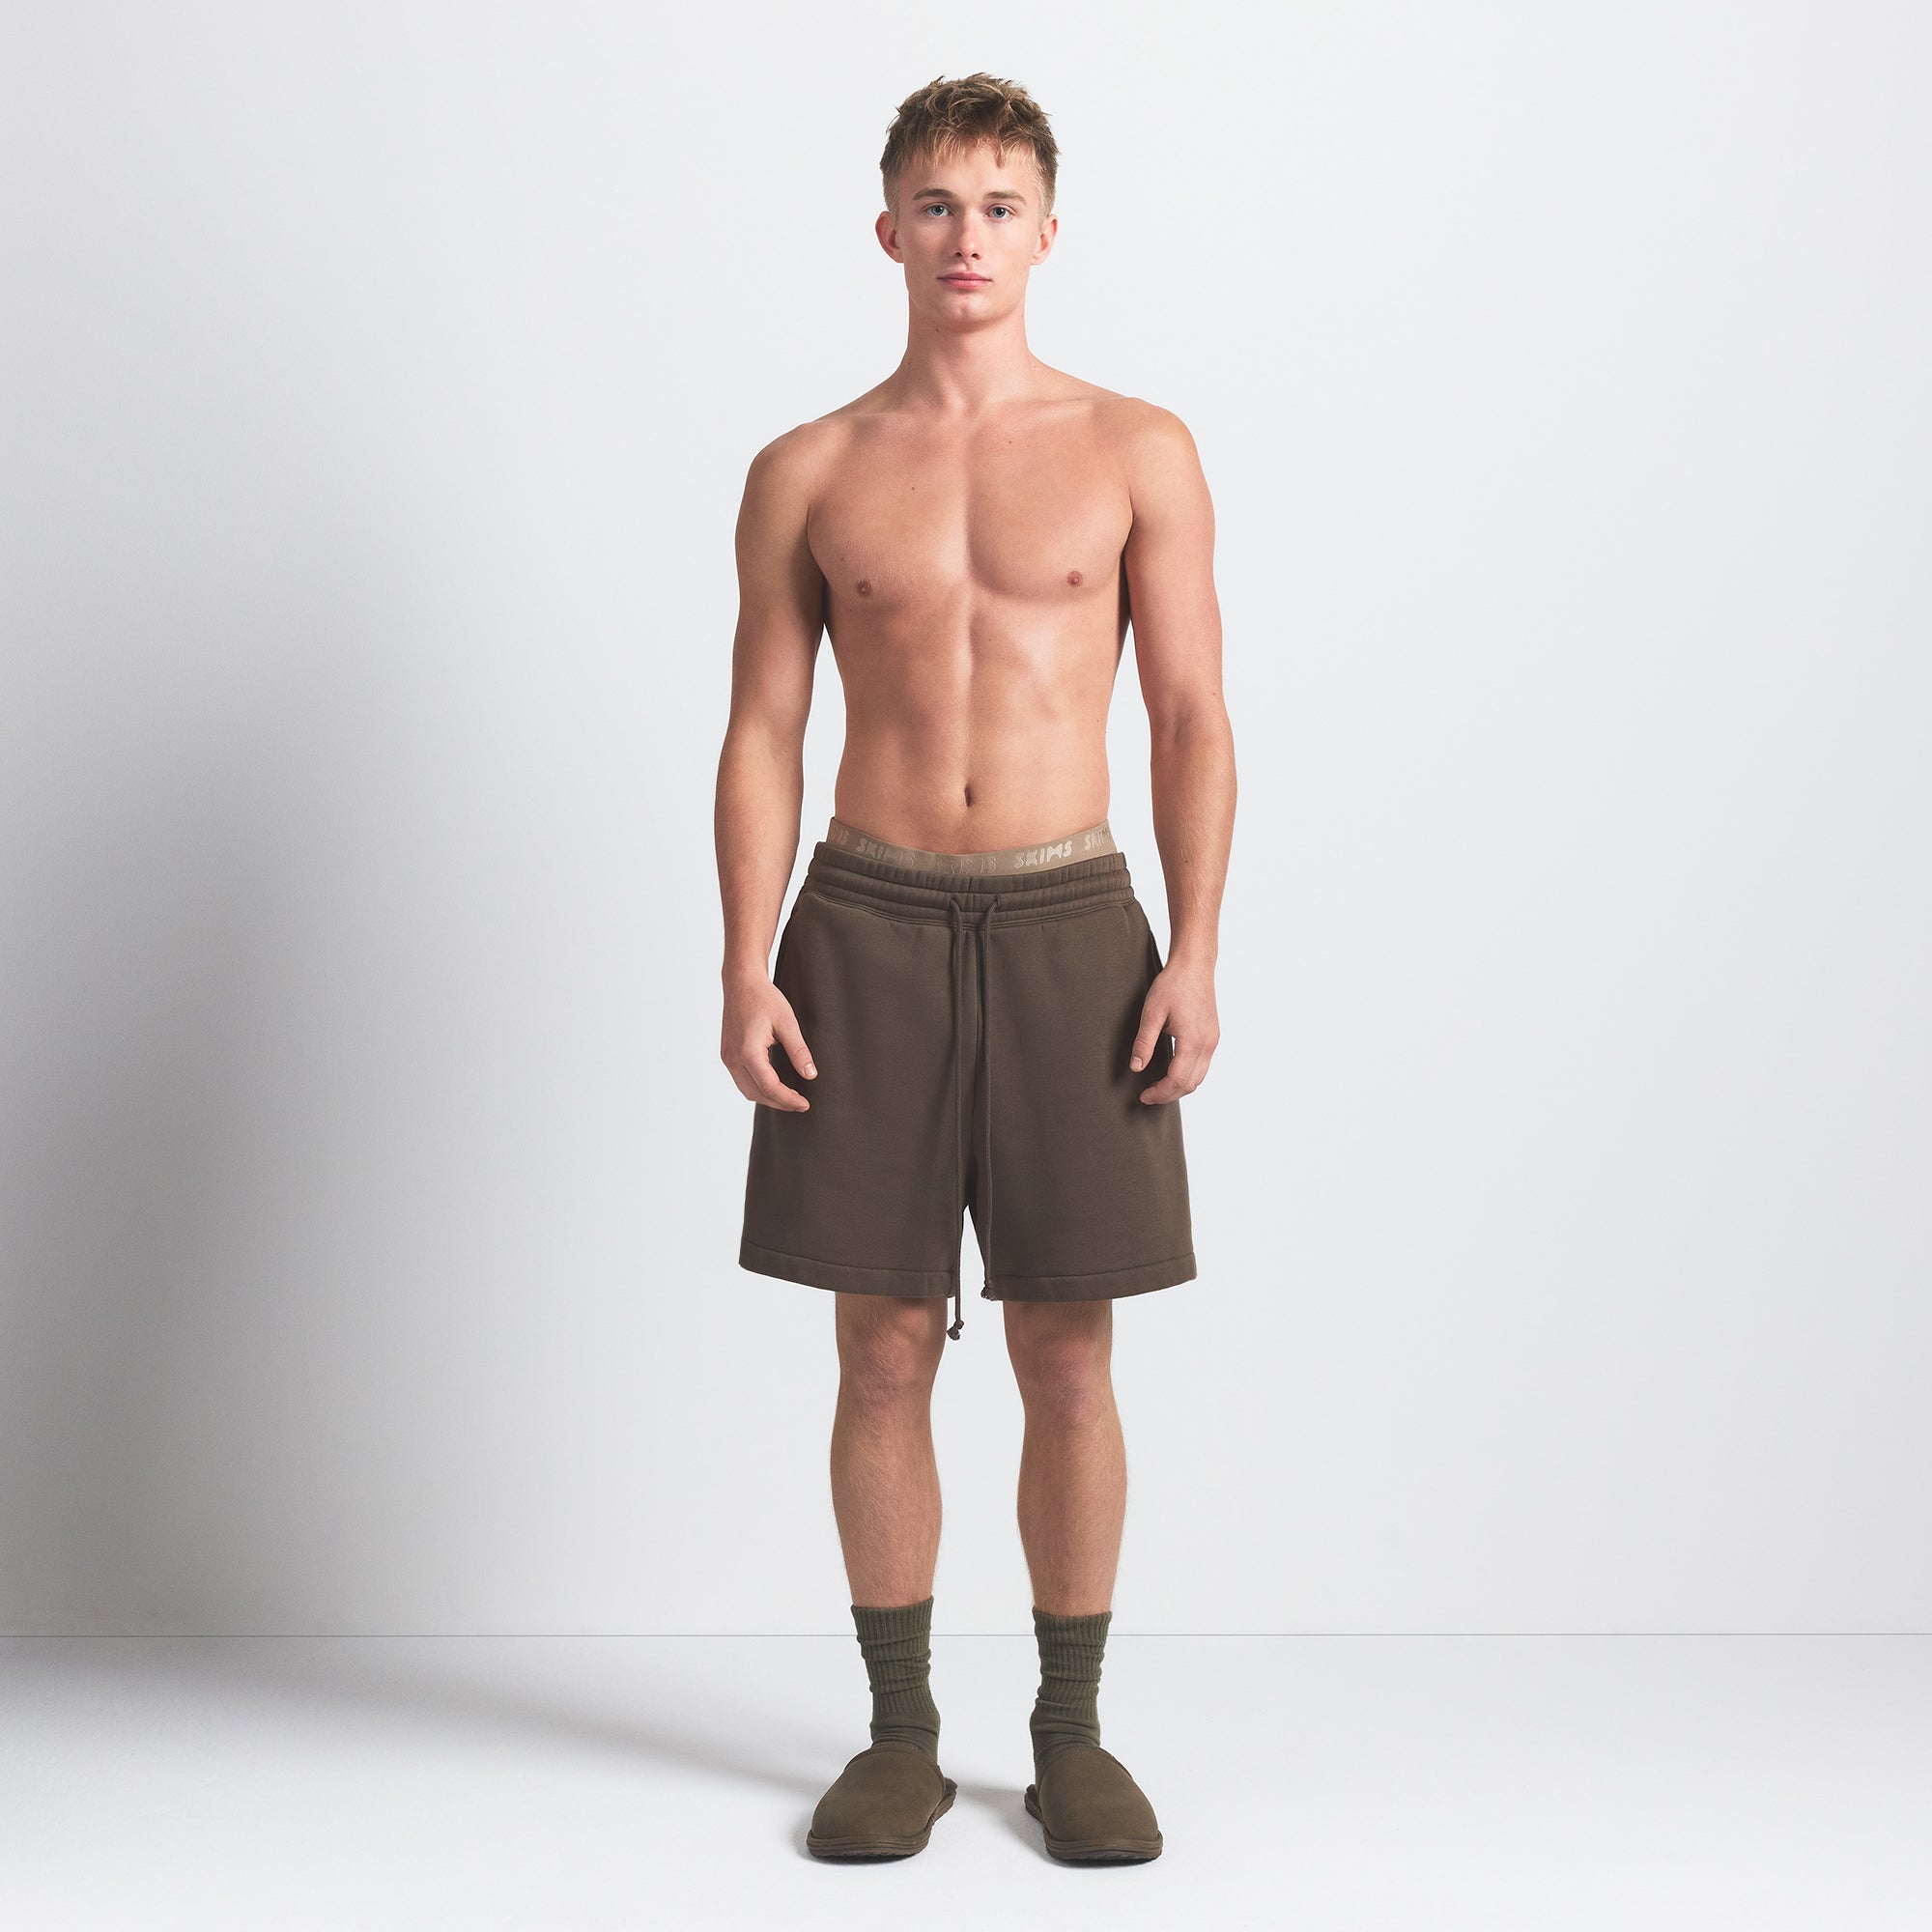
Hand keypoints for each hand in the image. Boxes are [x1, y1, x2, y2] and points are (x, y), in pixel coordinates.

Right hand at [722, 972, 816, 1109]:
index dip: (788, 1099)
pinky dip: (758, 1088)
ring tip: (790, 1098)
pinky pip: (741, 1080)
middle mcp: (733, 1058)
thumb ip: (799, 1051)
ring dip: (768, 1098)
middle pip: (756, 1093)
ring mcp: (727, 1057)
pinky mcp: (727, 1054)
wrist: (741, 982)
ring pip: (747, 1090)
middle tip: (801, 1104)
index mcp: (747, 1051)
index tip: (805, 1104)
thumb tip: (810, 1075)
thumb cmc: (764, 998)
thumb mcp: (787, 1022)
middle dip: (779, 1102)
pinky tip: (774, 1086)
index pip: (769, 1087)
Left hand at [1129, 954, 1218, 1102]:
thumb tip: (1136, 1067)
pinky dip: (1188, 1076)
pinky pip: (1203, 1066)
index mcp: (1193, 1041)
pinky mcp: (1213, 1036)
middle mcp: (1207, 1044)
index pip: (1177, 1079)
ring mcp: (1212, 1041)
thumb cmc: (1173, 984)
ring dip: (1179, 1088)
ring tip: (1158, 1087)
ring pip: (1199, 1078)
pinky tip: (1172, 1072)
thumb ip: (1144, 1042)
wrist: (1194, 966)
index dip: (1159, 1092)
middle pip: (1190, 1084)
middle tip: (1148, 1096)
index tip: (1143, 1096)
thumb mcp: (1152, 1012)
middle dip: (1168, 1095)